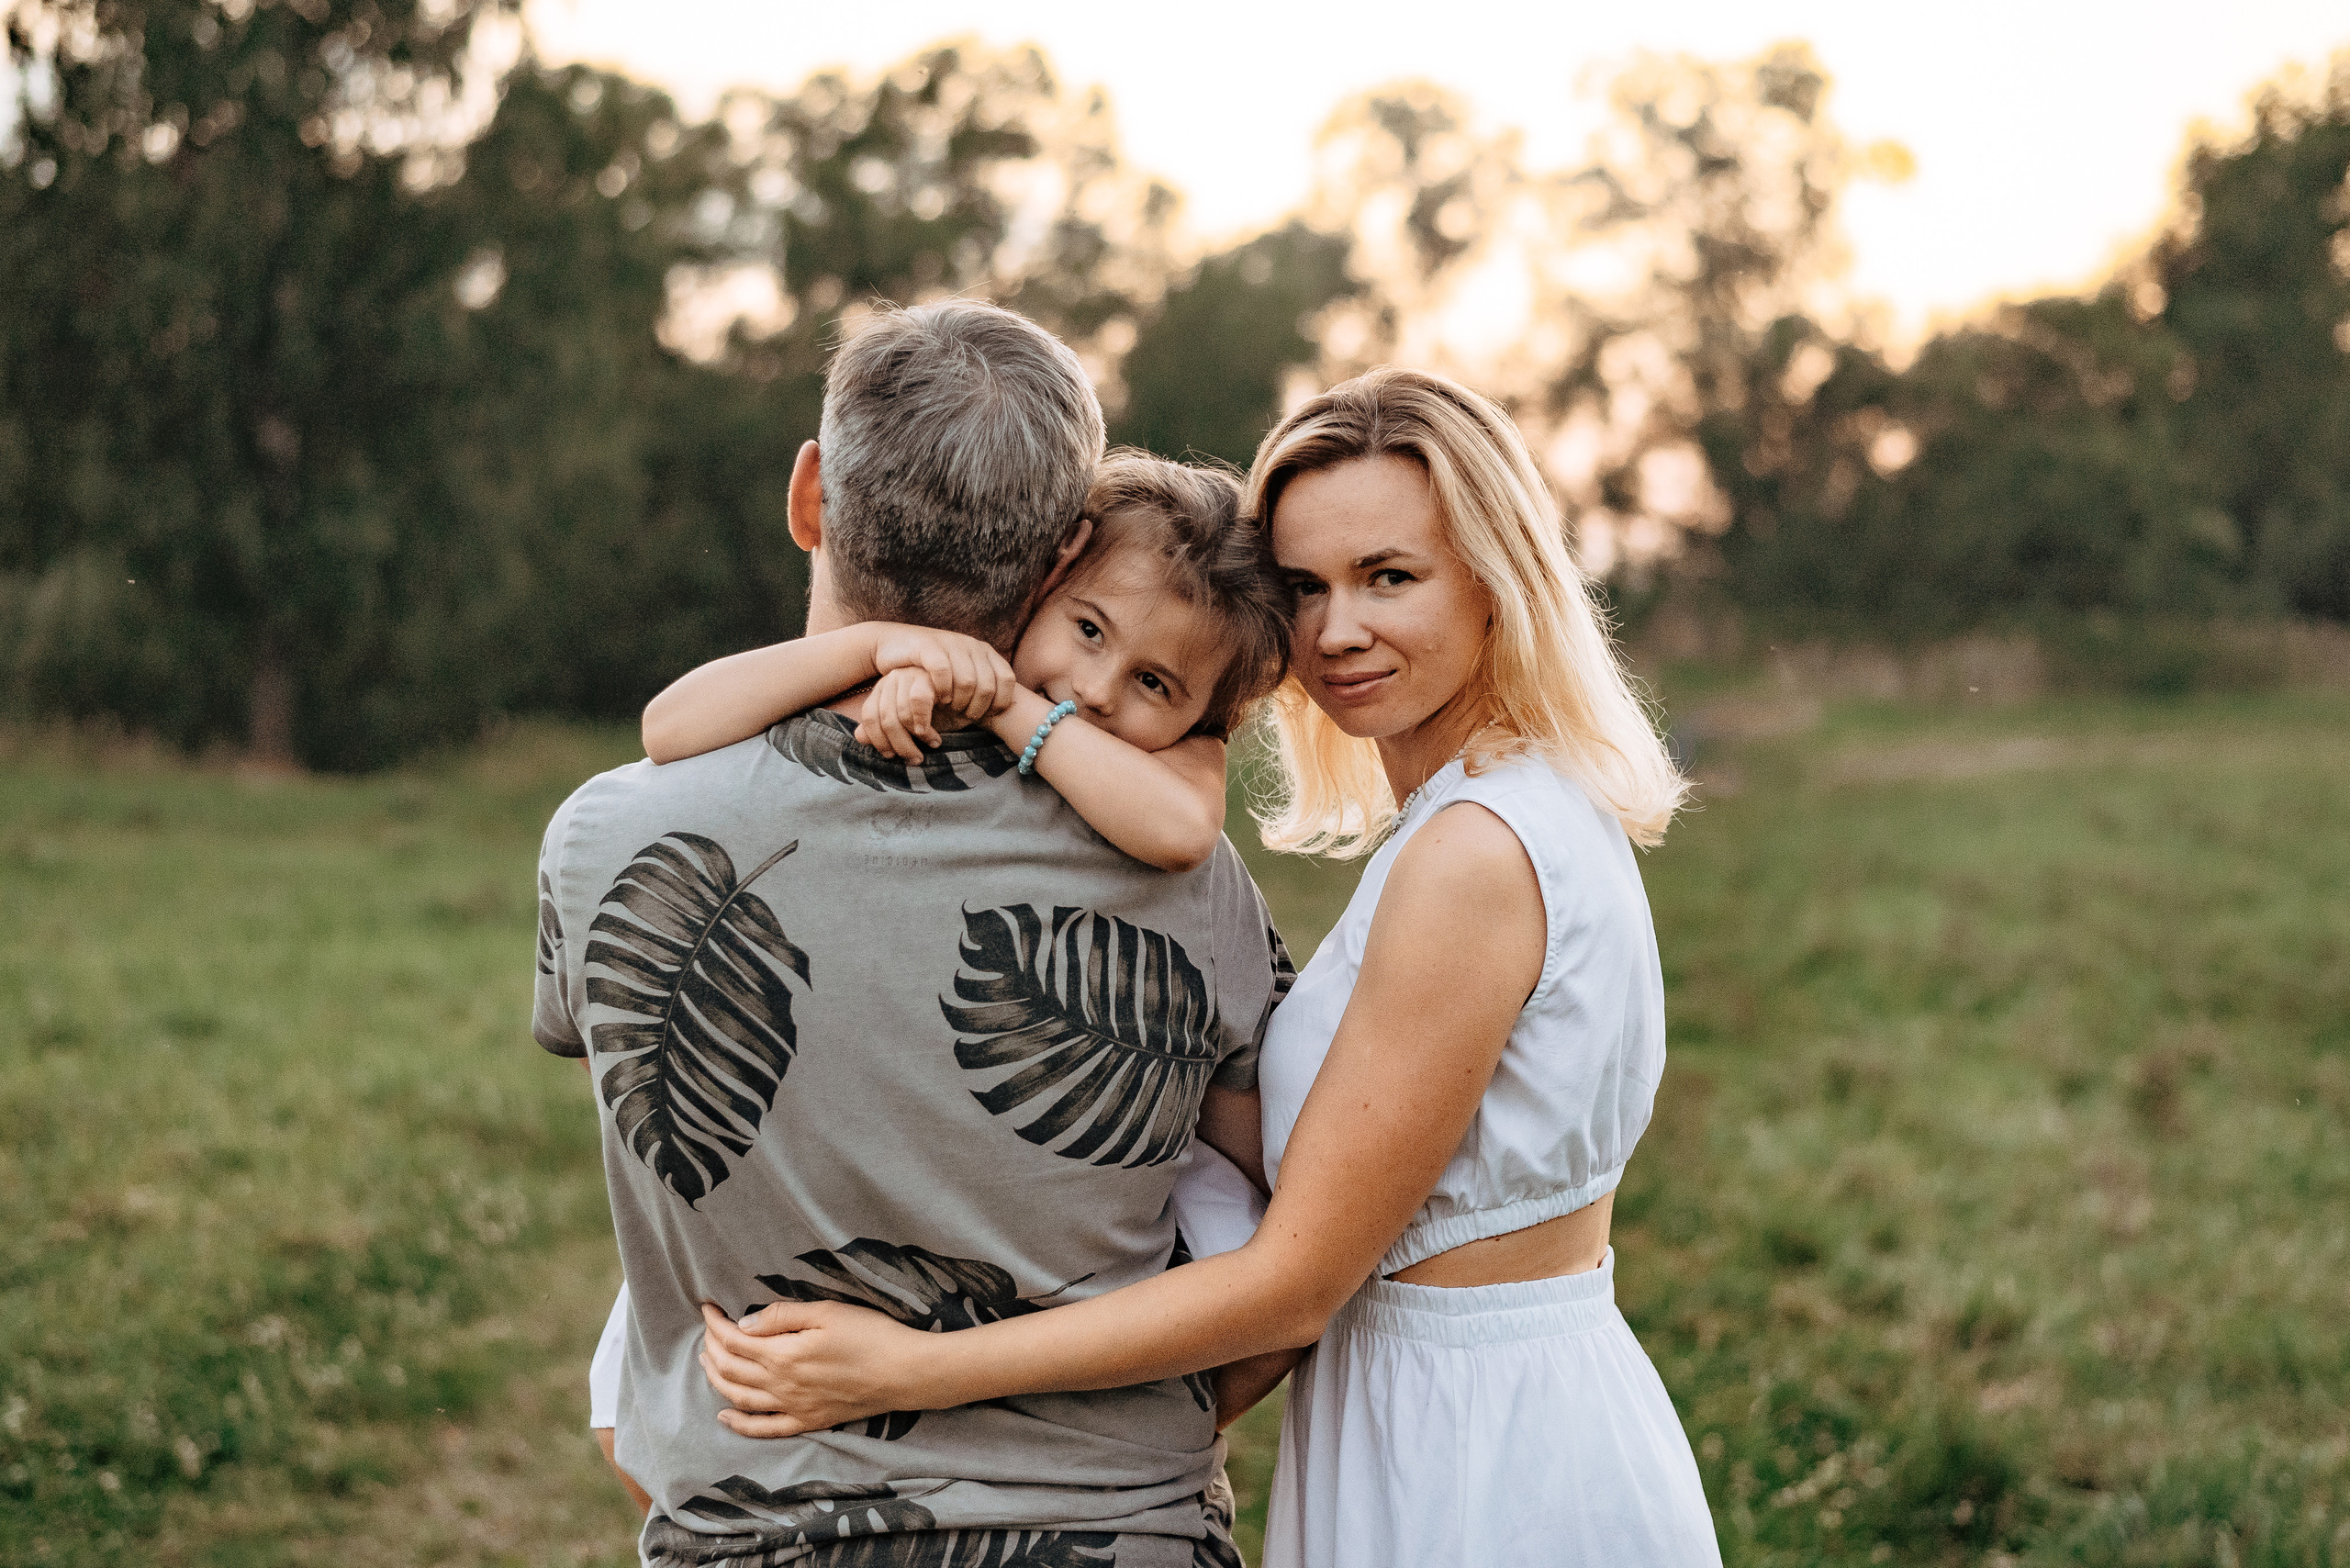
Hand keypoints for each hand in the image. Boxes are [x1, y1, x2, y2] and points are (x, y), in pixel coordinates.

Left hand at [698, 1300, 931, 1438]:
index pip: (735, 1339)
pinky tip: (725, 1416)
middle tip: (707, 1329)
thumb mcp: (827, 1312)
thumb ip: (782, 1317)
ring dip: (717, 1380)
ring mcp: (794, 1407)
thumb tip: (745, 1324)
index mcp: (784, 1355)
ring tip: (707, 1362)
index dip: (716, 1323)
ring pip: (740, 1398)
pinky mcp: (809, 1421)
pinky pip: (765, 1429)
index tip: (707, 1307)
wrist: (905, 1373)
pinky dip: (740, 1425)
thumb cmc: (871, 1335)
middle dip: (712, 1347)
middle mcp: (781, 1386)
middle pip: (731, 1369)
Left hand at [853, 666, 946, 760]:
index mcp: (882, 690)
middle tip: (915, 759)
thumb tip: (860, 737)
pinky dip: (924, 723)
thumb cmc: (938, 715)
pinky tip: (933, 735)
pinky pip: (919, 701)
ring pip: (901, 714)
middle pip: (886, 719)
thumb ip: (883, 730)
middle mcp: (892, 679)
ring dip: (916, 738)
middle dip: (901, 745)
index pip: (869, 717)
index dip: (878, 740)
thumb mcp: (908, 727)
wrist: (968, 703)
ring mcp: (909, 675)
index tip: (892, 756)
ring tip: (931, 745)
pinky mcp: (927, 675)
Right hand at [869, 627, 1016, 728]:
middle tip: (964, 716)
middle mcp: (971, 645)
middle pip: (987, 686)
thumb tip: (1010, 708)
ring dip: (959, 702)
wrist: (895, 644)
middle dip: (977, 707)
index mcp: (984, 651)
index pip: (1006, 678)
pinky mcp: (928, 646)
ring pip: (967, 681)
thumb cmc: (932, 669)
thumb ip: (983, 685)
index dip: (1001, 701)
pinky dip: (942, 690)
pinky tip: (938, 699)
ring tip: (951, 709)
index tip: (989, 715)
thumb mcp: (963, 673)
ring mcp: (950, 643)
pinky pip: (943, 671)